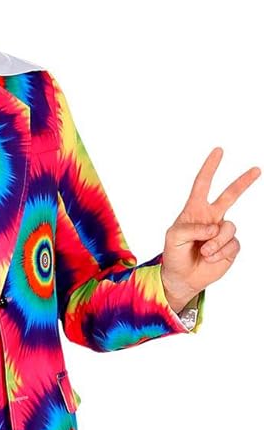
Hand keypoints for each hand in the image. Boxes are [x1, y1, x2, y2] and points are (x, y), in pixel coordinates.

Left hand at [160, 147, 260, 310]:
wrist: (181, 277)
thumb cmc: (174, 254)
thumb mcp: (174, 238)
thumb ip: (192, 228)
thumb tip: (215, 227)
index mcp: (195, 210)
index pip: (203, 184)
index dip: (210, 168)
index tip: (219, 151)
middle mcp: (211, 217)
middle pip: (230, 195)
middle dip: (243, 182)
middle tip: (256, 170)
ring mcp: (221, 232)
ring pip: (229, 227)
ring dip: (216, 241)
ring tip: (204, 251)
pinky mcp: (229, 247)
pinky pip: (232, 244)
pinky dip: (220, 252)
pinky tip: (210, 258)